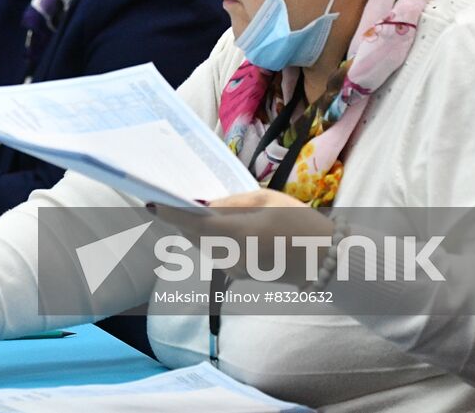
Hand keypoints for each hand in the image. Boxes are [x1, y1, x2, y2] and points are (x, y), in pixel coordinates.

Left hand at [150, 189, 333, 286]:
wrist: (323, 260)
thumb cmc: (298, 223)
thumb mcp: (267, 201)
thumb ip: (232, 203)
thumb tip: (204, 204)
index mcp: (238, 235)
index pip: (194, 225)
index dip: (171, 215)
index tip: (151, 204)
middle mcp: (231, 257)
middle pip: (194, 236)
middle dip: (178, 219)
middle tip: (162, 200)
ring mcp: (234, 269)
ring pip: (202, 246)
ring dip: (191, 229)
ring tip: (181, 208)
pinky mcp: (239, 274)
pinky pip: (215, 253)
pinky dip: (207, 239)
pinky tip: (206, 224)